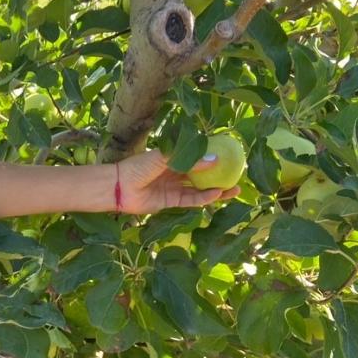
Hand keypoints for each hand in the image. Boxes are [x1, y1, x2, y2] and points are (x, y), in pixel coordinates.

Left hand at [115, 149, 239, 214]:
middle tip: (238, 174)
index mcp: (172, 158)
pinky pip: (191, 200)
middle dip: (219, 175)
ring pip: (199, 189)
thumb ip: (188, 160)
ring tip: (235, 188)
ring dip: (216, 189)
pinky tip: (217, 194)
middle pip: (201, 174)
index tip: (230, 155)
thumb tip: (214, 160)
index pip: (196, 156)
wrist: (118, 187)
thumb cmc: (138, 167)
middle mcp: (175, 172)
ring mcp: (173, 187)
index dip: (212, 156)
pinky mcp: (171, 201)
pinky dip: (204, 198)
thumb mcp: (163, 158)